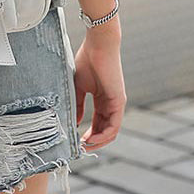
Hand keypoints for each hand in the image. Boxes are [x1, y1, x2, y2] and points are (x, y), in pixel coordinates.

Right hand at [73, 25, 125, 150]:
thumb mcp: (78, 86)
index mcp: (102, 99)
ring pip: (111, 131)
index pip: (98, 123)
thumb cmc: (87, 60)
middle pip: (105, 130)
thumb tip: (75, 122)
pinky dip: (104, 135)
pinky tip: (92, 139)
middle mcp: (111, 104)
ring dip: (98, 142)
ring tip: (85, 147)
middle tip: (79, 148)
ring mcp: (116, 104)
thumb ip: (78, 104)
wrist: (98, 45)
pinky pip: (114, 125)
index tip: (76, 141)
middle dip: (93, 141)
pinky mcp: (119, 102)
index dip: (88, 134)